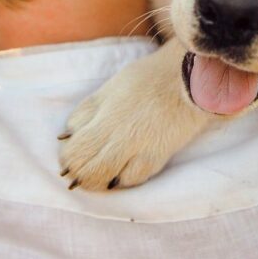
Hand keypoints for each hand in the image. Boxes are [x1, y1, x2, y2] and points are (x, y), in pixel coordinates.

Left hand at [58, 40, 209, 189]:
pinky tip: (122, 173)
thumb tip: (67, 136)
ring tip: (100, 174)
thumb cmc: (148, 78)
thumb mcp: (110, 88)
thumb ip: (87, 111)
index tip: (71, 154)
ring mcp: (139, 150)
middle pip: (86, 169)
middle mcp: (118, 136)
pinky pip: (132, 180)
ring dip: (98, 180)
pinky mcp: (157, 158)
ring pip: (106, 179)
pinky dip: (123, 179)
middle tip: (81, 170)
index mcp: (104, 115)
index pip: (74, 150)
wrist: (190, 80)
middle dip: (79, 172)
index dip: (68, 157)